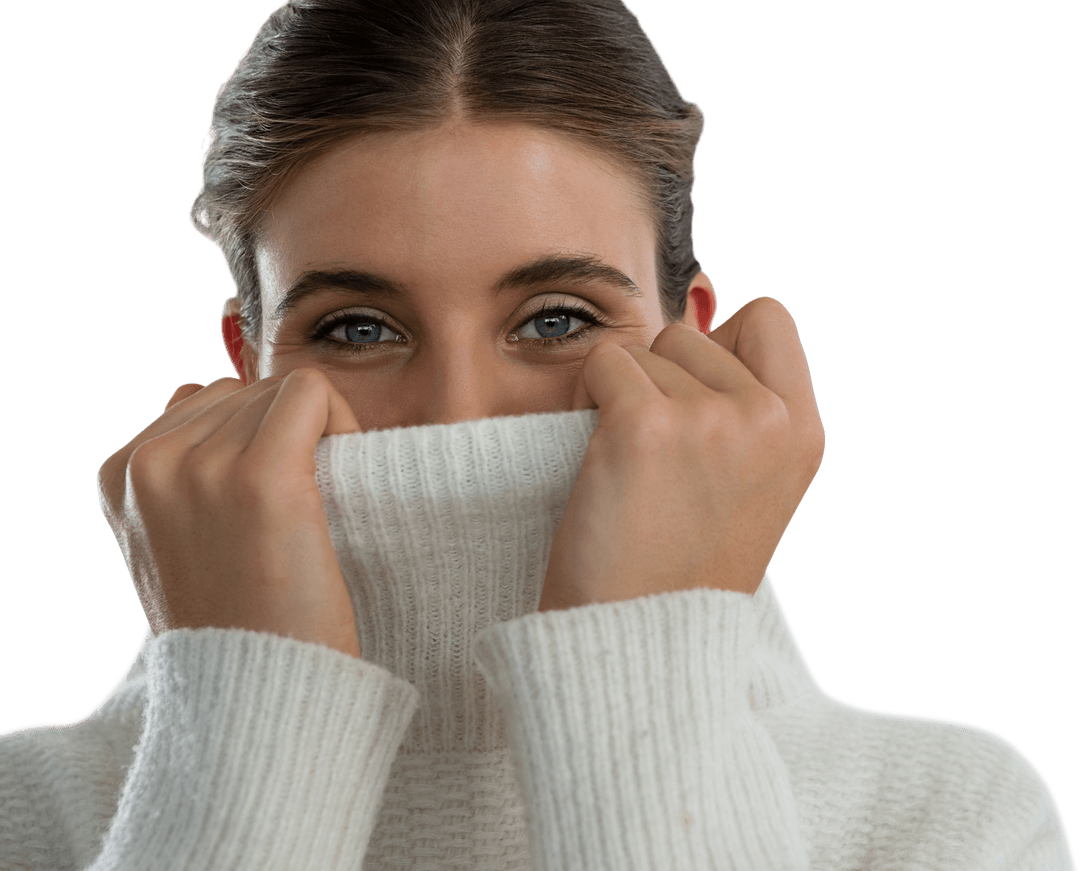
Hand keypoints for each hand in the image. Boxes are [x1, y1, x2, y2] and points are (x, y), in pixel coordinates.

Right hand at [97, 368, 363, 657]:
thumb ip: (183, 471)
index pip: (204, 400)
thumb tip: (211, 395)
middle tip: (302, 505)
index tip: (271, 497)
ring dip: (316, 431)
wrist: (256, 695)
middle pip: (245, 391)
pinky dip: (342, 420)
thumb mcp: (177, 542)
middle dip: (285, 433)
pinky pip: (313, 393)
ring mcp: (200, 468)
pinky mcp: (261, 477)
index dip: (254, 437)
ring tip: (315, 503)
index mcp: (120, 475)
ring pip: (282, 389)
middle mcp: (150, 464)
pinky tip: (345, 472)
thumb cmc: (236, 620)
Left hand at [538, 297, 824, 610]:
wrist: (638, 647)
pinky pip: (603, 365)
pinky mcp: (646, 427)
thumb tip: (697, 330)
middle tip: (656, 456)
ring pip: (644, 350)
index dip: (719, 346)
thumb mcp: (751, 490)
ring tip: (631, 472)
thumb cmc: (680, 572)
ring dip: (622, 395)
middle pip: (691, 332)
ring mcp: (712, 420)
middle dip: (662, 377)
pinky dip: (587, 400)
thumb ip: (745, 416)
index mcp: (803, 435)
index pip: (768, 317)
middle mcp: (769, 420)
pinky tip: (601, 462)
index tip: (694, 403)